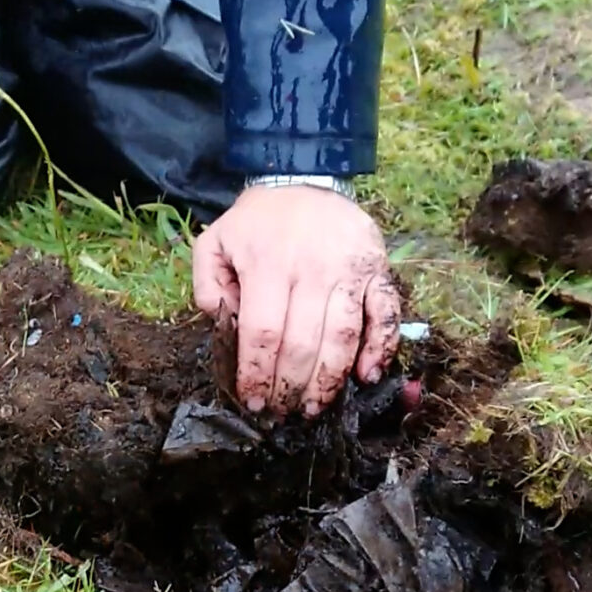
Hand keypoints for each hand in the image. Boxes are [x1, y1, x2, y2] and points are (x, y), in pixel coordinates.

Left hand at [191, 183, 400, 416]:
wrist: (306, 179)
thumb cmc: (258, 221)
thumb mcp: (215, 241)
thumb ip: (206, 284)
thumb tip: (222, 323)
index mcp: (268, 264)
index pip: (264, 332)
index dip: (259, 373)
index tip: (254, 401)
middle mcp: (311, 269)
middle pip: (304, 343)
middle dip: (290, 386)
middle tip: (281, 412)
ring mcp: (349, 270)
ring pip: (343, 337)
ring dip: (329, 381)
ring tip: (313, 407)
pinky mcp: (377, 269)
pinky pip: (385, 314)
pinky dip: (380, 348)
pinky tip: (365, 377)